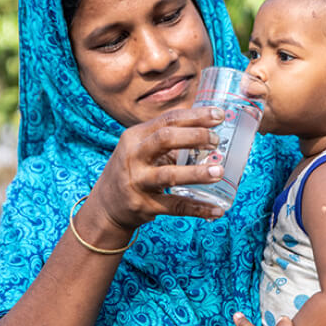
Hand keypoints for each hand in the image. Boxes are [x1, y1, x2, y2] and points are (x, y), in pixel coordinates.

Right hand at [88, 107, 226, 233]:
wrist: (106, 206)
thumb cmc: (133, 169)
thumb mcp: (142, 148)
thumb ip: (168, 137)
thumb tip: (209, 127)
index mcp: (136, 136)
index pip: (168, 120)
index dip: (196, 116)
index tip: (219, 116)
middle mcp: (134, 156)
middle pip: (165, 139)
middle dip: (195, 137)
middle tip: (217, 141)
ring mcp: (138, 182)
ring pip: (169, 175)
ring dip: (196, 173)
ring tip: (219, 172)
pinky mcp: (144, 206)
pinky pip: (175, 206)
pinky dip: (198, 208)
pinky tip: (217, 209)